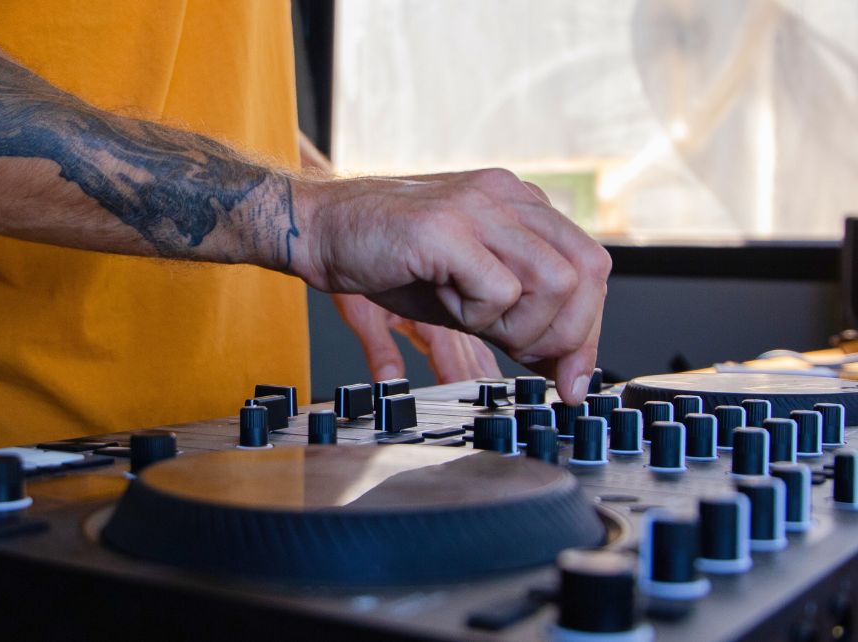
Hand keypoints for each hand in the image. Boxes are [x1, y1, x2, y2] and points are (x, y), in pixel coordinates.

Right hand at [293, 169, 610, 403]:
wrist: (319, 229)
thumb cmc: (385, 259)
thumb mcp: (466, 294)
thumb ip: (517, 318)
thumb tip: (566, 366)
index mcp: (519, 205)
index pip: (590, 266)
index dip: (587, 329)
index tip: (570, 378)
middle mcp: (507, 196)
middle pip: (586, 274)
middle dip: (565, 335)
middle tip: (527, 362)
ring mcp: (478, 207)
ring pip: (555, 282)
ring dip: (522, 326)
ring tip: (474, 324)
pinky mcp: (446, 228)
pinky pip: (499, 290)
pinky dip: (479, 315)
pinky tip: (444, 302)